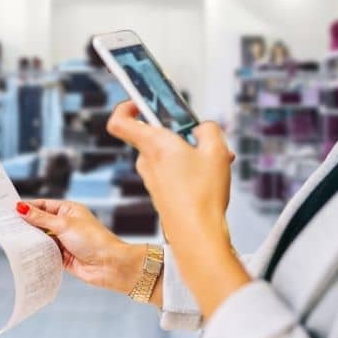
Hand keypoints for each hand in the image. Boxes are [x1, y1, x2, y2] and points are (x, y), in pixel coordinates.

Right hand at [15, 199, 159, 302]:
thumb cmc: (93, 240)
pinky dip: (38, 253)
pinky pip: (47, 253)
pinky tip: (25, 254)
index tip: (9, 209)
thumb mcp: (63, 225)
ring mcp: (65, 241)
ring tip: (12, 240)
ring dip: (31, 240)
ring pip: (42, 239)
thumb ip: (40, 218)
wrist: (110, 266)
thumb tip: (21, 208)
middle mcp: (66, 224)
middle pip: (41, 222)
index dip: (27, 207)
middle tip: (6, 225)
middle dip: (26, 225)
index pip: (43, 206)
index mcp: (69, 210)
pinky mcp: (64, 257)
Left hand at [106, 101, 248, 318]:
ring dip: (190, 152)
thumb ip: (209, 130)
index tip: (140, 101)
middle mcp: (147, 161)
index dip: (126, 107)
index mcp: (154, 145)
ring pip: (168, 154)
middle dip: (180, 132)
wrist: (198, 235)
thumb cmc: (203, 196)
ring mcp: (152, 179)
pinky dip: (190, 169)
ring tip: (218, 159)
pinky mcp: (161, 193)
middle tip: (202, 135)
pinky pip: (173, 171)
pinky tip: (212, 176)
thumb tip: (203, 129)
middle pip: (155, 135)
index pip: (120, 121)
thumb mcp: (217, 150)